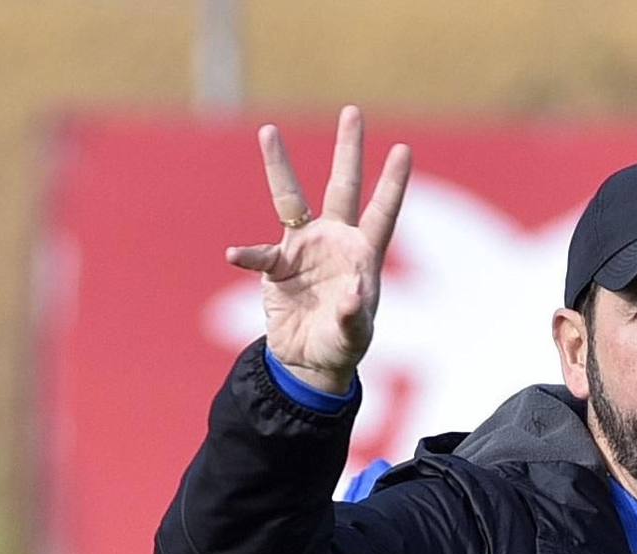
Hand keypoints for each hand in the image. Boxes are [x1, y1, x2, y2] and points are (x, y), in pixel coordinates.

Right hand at [226, 104, 410, 393]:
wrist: (307, 361)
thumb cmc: (341, 345)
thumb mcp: (353, 336)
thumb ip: (356, 316)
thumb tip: (354, 293)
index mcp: (362, 254)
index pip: (381, 212)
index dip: (392, 184)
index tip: (403, 149)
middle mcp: (334, 241)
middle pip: (342, 187)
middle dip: (348, 149)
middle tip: (353, 111)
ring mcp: (302, 249)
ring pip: (291, 200)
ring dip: (279, 167)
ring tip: (268, 132)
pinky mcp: (275, 267)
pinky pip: (259, 255)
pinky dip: (246, 255)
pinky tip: (234, 254)